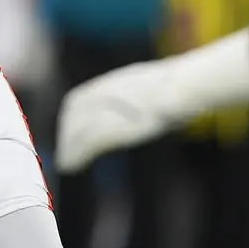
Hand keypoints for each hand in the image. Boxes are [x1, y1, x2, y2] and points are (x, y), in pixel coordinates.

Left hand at [54, 60, 177, 173]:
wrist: (182, 85)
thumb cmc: (179, 85)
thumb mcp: (153, 83)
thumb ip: (140, 92)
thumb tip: (151, 100)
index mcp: (114, 82)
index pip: (80, 98)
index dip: (72, 115)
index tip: (69, 128)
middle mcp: (106, 93)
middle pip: (74, 111)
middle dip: (67, 131)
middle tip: (65, 150)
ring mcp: (108, 109)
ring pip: (77, 129)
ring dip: (68, 146)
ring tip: (66, 163)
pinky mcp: (113, 127)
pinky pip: (87, 143)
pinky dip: (76, 155)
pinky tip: (71, 165)